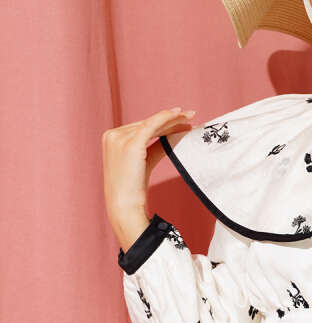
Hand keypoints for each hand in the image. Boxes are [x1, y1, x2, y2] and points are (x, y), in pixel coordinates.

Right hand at [101, 107, 195, 239]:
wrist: (124, 207)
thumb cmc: (133, 190)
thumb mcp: (144, 163)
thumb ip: (155, 148)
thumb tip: (171, 137)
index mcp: (111, 139)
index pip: (141, 126)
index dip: (162, 122)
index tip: (181, 120)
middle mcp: (112, 135)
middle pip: (147, 124)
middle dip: (170, 119)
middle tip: (190, 115)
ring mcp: (119, 138)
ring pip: (152, 124)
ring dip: (172, 119)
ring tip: (190, 117)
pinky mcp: (130, 144)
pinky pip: (152, 126)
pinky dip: (167, 119)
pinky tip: (180, 116)